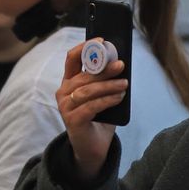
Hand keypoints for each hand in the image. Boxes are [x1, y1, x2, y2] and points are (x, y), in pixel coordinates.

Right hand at [55, 42, 127, 181]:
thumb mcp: (103, 95)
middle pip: (83, 75)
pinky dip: (107, 100)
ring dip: (108, 86)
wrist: (93, 148)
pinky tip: (119, 98)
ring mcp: (66, 107)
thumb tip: (121, 62)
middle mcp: (64, 92)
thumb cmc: (99, 118)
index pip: (72, 59)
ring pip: (87, 91)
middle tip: (121, 65)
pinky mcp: (72, 120)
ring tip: (124, 84)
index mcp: (70, 82)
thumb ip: (106, 80)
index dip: (84, 48)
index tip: (101, 41)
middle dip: (104, 69)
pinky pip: (91, 106)